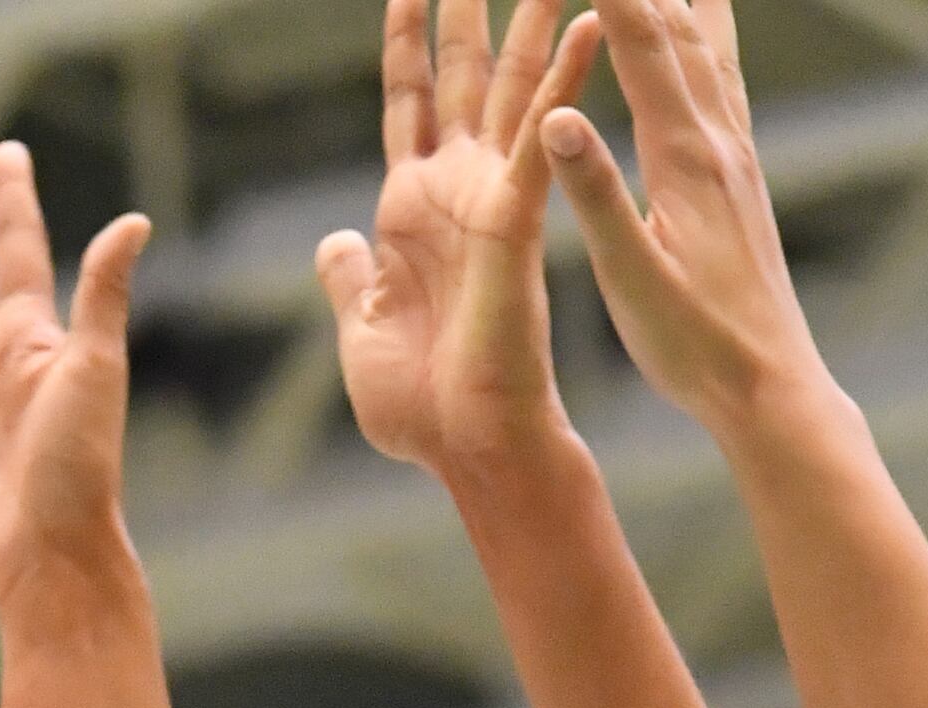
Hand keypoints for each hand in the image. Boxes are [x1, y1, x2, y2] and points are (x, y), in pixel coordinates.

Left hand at [319, 0, 604, 472]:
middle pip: (463, 74)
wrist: (463, 444)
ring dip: (532, 21)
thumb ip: (350, 277)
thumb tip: (333, 243)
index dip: (405, 43)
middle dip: (469, 6)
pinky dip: (568, 80)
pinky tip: (594, 25)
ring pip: (513, 86)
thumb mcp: (361, 326)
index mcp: (413, 209)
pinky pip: (544, 136)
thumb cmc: (420, 404)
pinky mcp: (518, 216)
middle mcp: (458, 190)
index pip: (409, 101)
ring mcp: (491, 197)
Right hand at [538, 0, 829, 437]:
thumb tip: (558, 116)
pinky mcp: (739, 172)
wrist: (770, 385)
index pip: (641, 40)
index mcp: (686, 157)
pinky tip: (704, 22)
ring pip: (707, 40)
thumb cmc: (695, 345)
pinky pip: (721, 76)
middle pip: (678, 22)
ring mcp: (735, 151)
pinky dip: (706, 29)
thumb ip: (596, 195)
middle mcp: (718, 138)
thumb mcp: (632, 277)